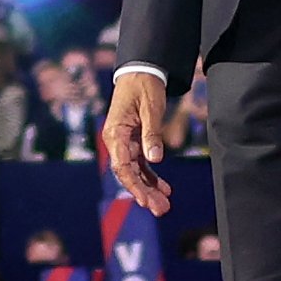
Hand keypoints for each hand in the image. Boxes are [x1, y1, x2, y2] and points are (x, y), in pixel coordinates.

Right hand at [103, 73, 169, 212]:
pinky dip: (151, 176)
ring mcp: (124, 142)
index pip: (122, 166)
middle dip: (144, 193)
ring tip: (165, 205)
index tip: (146, 201)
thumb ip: (152, 133)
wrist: (141, 70)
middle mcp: (117, 140)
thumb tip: (155, 159)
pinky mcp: (133, 140)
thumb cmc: (144, 86)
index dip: (134, 185)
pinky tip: (164, 188)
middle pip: (129, 173)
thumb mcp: (151, 108)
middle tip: (161, 209)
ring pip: (135, 171)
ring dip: (149, 188)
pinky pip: (140, 163)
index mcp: (115, 133)